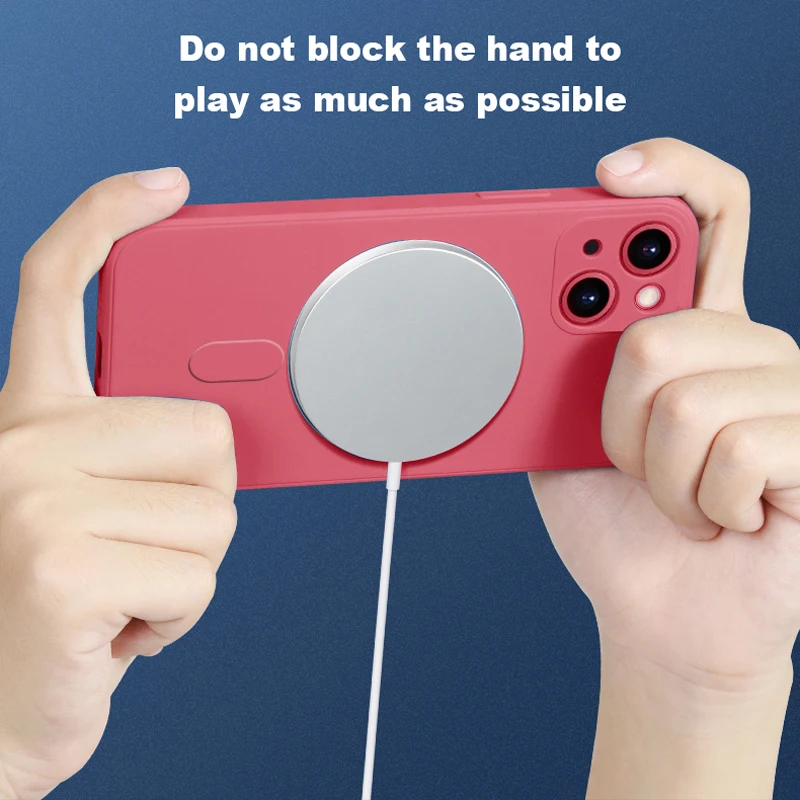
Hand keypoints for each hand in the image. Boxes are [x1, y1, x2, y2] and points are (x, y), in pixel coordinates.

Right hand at [0, 169, 237, 798]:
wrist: (1, 711)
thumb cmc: (55, 608)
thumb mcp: (82, 505)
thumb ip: (133, 451)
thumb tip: (222, 425)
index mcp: (29, 417)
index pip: (56, 285)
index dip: (108, 220)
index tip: (163, 190)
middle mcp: (21, 443)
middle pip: (206, 428)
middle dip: (201, 498)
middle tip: (144, 540)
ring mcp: (34, 500)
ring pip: (215, 509)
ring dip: (188, 564)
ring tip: (126, 588)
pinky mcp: (63, 567)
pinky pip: (199, 574)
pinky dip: (179, 616)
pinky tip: (122, 627)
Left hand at [529, 139, 799, 797]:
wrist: (661, 609)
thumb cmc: (616, 519)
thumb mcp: (558, 436)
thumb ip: (551, 374)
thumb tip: (501, 317)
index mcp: (689, 329)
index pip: (708, 215)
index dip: (671, 174)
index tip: (611, 173)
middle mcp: (750, 345)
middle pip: (663, 321)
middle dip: (615, 410)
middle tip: (626, 454)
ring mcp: (792, 392)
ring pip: (684, 395)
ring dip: (652, 472)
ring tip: (674, 498)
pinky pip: (732, 450)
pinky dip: (696, 503)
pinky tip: (719, 517)